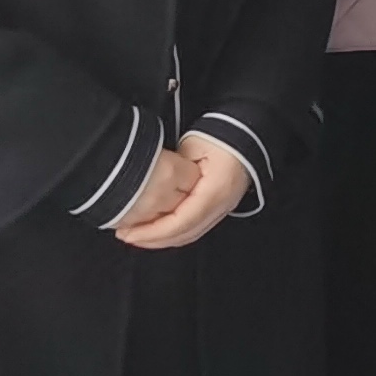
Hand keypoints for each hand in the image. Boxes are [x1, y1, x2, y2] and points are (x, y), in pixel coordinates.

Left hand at [116, 135, 253, 249]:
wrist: (249, 135)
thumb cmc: (223, 137)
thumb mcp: (193, 146)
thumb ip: (173, 169)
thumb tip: (154, 186)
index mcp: (215, 191)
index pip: (180, 221)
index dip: (153, 231)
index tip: (129, 233)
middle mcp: (221, 206)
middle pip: (184, 234)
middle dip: (153, 240)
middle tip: (127, 236)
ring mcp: (223, 210)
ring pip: (190, 235)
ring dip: (163, 239)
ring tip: (137, 236)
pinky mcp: (220, 208)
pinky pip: (195, 228)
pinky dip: (175, 233)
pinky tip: (158, 231)